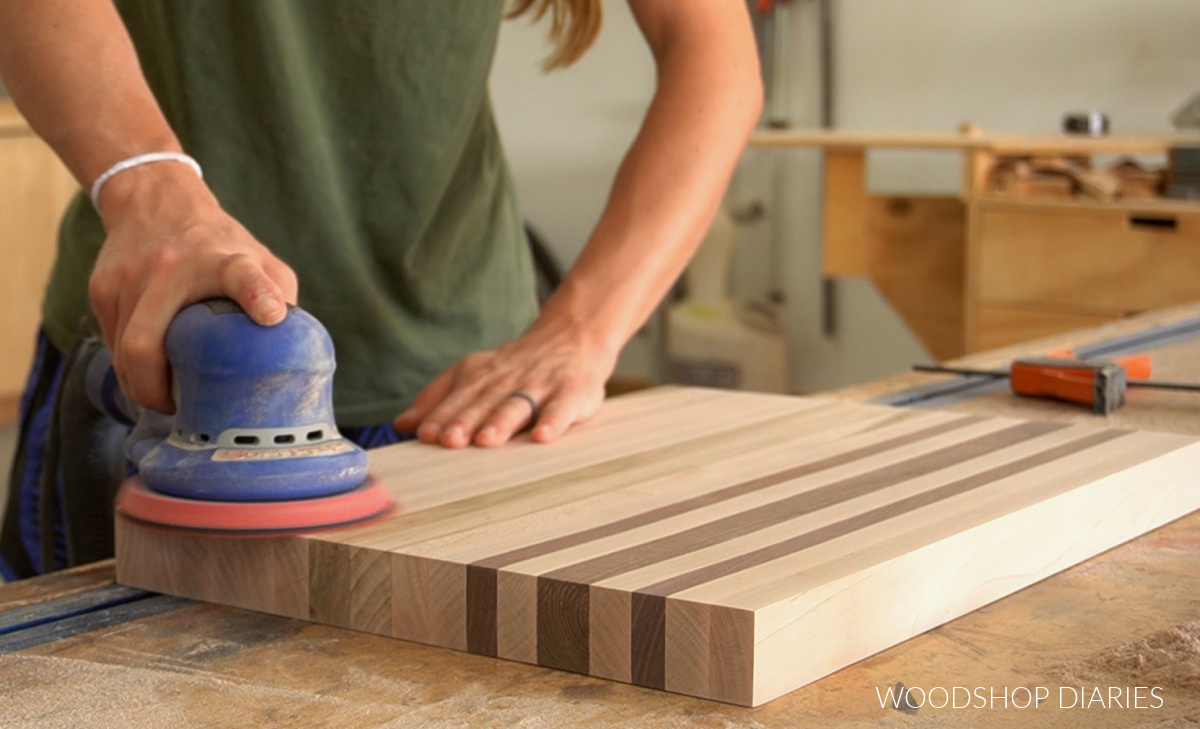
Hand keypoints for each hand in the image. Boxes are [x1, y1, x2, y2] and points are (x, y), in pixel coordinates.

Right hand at [88, 162, 298, 412]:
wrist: (154, 199)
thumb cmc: (218, 242)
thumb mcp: (259, 258)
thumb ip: (280, 296)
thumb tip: (293, 352)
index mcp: (224, 260)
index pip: (242, 275)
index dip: (257, 295)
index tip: (271, 315)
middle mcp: (172, 267)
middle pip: (148, 343)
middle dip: (155, 389)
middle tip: (175, 408)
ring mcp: (131, 278)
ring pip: (123, 351)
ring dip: (139, 384)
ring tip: (161, 396)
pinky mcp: (103, 287)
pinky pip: (110, 341)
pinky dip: (125, 365)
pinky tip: (142, 370)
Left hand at [392, 324, 615, 447]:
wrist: (570, 338)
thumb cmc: (515, 368)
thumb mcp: (472, 374)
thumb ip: (437, 398)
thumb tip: (401, 424)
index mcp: (480, 376)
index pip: (457, 398)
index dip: (441, 415)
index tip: (425, 433)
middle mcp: (507, 380)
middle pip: (484, 402)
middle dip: (465, 420)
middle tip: (449, 440)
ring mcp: (540, 386)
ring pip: (517, 405)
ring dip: (501, 422)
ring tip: (486, 440)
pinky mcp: (571, 393)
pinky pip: (562, 409)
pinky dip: (554, 422)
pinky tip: (543, 437)